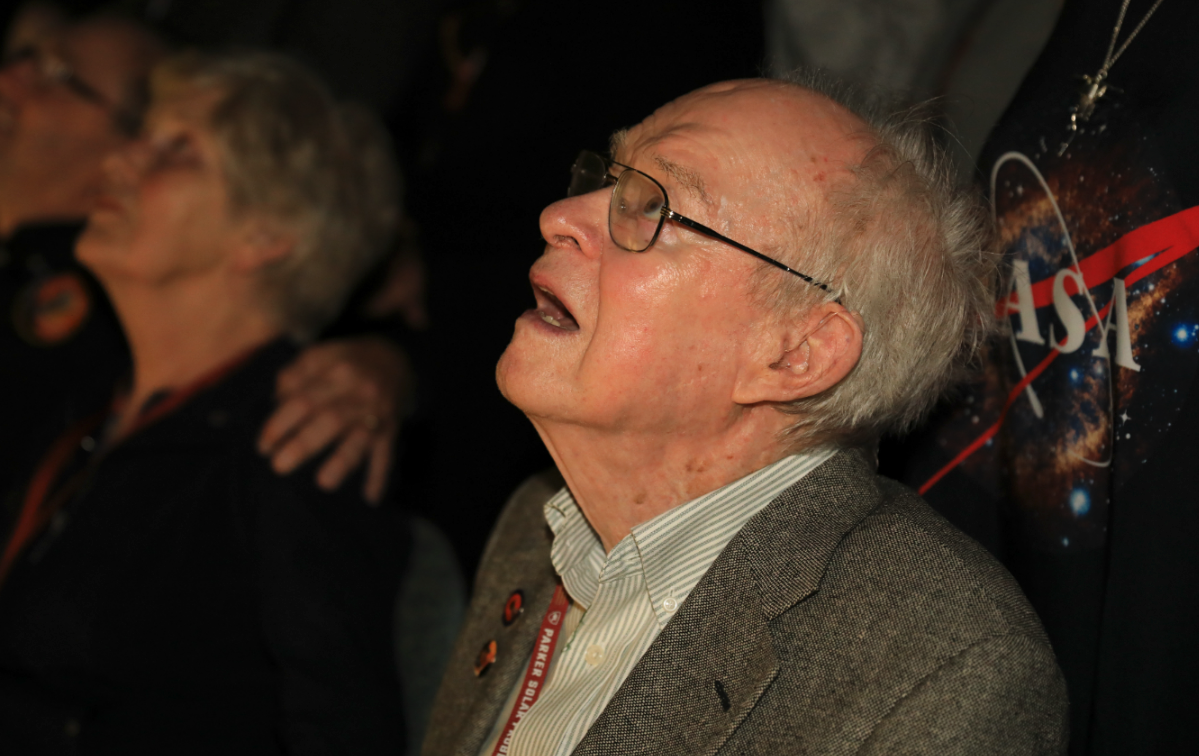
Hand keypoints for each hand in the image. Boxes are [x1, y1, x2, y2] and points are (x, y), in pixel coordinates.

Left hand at [258, 336, 411, 503]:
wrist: (396, 360)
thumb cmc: (346, 363)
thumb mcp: (320, 356)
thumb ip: (294, 376)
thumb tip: (276, 405)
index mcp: (338, 371)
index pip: (303, 400)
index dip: (280, 424)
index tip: (263, 447)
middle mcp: (360, 392)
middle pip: (331, 419)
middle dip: (304, 444)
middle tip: (279, 466)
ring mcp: (378, 414)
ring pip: (361, 439)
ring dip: (343, 462)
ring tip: (324, 483)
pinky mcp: (392, 431)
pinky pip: (387, 455)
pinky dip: (379, 477)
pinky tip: (370, 499)